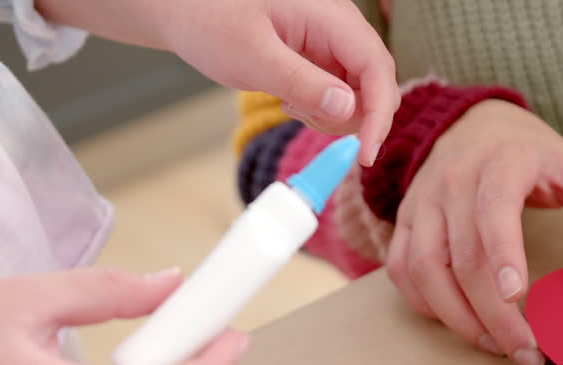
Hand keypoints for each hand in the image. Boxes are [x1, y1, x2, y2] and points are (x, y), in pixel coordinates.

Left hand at [164, 0, 398, 163]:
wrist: (183, 8)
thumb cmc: (209, 17)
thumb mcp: (252, 55)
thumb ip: (301, 81)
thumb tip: (347, 109)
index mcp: (329, 16)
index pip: (377, 67)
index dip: (380, 113)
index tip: (366, 153)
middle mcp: (338, 27)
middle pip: (376, 83)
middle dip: (354, 117)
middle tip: (305, 118)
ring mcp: (330, 43)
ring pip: (360, 94)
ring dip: (334, 116)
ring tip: (291, 105)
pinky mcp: (320, 59)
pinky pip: (339, 93)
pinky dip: (322, 109)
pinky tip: (290, 101)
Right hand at [387, 100, 562, 364]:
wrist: (469, 122)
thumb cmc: (526, 152)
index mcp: (501, 164)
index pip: (494, 211)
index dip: (502, 253)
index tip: (516, 295)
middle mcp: (454, 181)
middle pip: (463, 257)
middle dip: (493, 314)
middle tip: (526, 352)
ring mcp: (422, 203)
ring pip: (425, 270)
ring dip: (457, 317)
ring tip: (495, 345)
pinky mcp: (404, 221)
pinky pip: (403, 271)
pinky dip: (424, 304)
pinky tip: (458, 323)